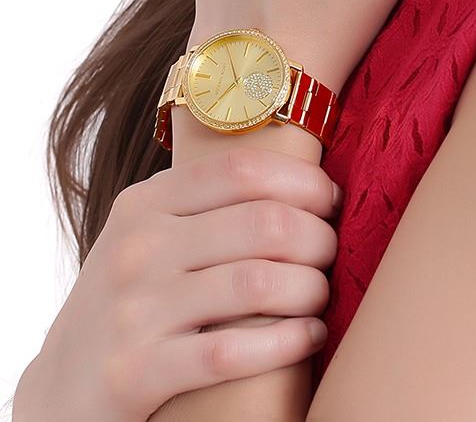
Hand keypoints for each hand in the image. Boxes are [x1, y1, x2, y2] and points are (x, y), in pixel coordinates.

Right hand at [13, 147, 339, 421]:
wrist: (61, 390)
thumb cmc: (132, 300)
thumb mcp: (151, 236)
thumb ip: (209, 204)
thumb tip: (306, 178)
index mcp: (144, 203)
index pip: (241, 168)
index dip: (301, 180)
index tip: (329, 200)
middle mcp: (138, 247)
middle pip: (263, 222)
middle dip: (317, 238)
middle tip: (329, 253)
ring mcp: (135, 310)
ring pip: (258, 282)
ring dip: (310, 288)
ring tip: (320, 296)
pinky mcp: (136, 372)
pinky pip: (234, 351)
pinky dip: (288, 341)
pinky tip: (308, 336)